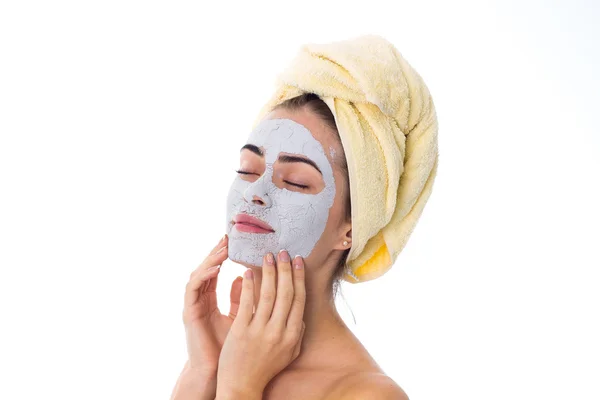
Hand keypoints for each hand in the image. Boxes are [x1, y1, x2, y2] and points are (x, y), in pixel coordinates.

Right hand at [182, 234, 242, 376]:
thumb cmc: (227, 346)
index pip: (214, 271)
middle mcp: (199, 299)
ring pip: (198, 275)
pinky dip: (204, 277)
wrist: (216, 371)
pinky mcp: (189, 313)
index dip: (222, 256)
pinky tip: (216, 268)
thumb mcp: (238, 316)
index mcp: (209, 299)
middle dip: (215, 253)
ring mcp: (192, 305)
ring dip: (210, 260)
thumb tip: (245, 276)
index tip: (233, 241)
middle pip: (205, 269)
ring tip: (223, 248)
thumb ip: (240, 298)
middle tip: (227, 237)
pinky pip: (194, 290)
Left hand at [216, 250, 306, 396]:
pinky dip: (249, 285)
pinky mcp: (241, 331)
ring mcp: (259, 332)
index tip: (298, 260)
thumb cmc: (266, 369)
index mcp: (292, 336)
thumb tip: (301, 314)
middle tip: (284, 252)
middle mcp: (278, 332)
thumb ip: (297, 333)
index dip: (299, 278)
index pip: (298, 300)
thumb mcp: (289, 353)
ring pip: (267, 295)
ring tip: (268, 256)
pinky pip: (246, 303)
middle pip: (285, 293)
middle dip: (286, 269)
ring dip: (269, 273)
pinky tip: (249, 271)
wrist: (242, 386)